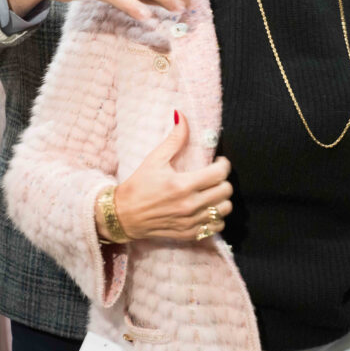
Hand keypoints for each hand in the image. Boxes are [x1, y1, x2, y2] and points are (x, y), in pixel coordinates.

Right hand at [103, 112, 232, 241]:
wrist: (123, 215)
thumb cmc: (138, 185)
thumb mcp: (154, 159)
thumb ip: (174, 139)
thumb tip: (182, 116)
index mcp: (183, 184)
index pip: (220, 173)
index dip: (223, 164)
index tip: (218, 161)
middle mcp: (190, 205)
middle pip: (226, 191)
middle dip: (223, 180)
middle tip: (213, 175)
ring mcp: (191, 221)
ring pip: (224, 210)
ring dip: (222, 199)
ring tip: (211, 192)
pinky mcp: (189, 234)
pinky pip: (216, 226)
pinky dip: (215, 217)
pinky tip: (206, 209)